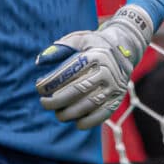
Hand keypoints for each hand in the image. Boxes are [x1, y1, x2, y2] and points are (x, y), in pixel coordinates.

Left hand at [35, 6, 153, 129]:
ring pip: (90, 104)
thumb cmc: (93, 45)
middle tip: (44, 103)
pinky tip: (77, 124)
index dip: (52, 82)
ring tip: (58, 114)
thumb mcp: (78, 39)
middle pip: (78, 90)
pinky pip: (104, 113)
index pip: (69, 72)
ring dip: (71, 113)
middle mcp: (106, 71)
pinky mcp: (118, 97)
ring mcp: (114, 85)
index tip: (39, 88)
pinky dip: (90, 121)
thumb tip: (39, 61)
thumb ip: (59, 49)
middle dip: (57, 101)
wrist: (124, 48)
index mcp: (94, 55)